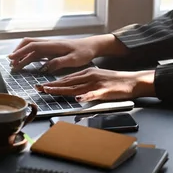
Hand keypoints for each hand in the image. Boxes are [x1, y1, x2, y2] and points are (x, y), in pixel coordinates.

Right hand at [8, 35, 128, 72]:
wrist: (91, 46)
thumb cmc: (84, 52)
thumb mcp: (74, 60)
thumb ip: (59, 63)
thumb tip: (44, 67)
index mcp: (54, 45)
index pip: (33, 46)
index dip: (21, 52)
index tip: (12, 58)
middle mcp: (50, 44)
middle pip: (29, 44)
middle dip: (18, 52)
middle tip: (11, 63)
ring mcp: (50, 46)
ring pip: (32, 48)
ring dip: (22, 55)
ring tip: (15, 65)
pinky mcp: (52, 50)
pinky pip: (37, 51)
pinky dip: (29, 56)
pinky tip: (26, 63)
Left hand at [35, 68, 155, 101]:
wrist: (133, 81)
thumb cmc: (115, 82)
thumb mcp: (97, 79)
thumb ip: (85, 84)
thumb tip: (73, 91)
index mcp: (87, 74)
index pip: (67, 79)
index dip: (53, 83)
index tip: (41, 86)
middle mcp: (89, 76)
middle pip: (67, 82)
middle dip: (52, 86)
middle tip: (39, 88)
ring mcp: (96, 83)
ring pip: (76, 87)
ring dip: (62, 89)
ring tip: (50, 91)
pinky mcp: (105, 91)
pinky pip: (94, 94)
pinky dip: (85, 96)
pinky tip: (78, 98)